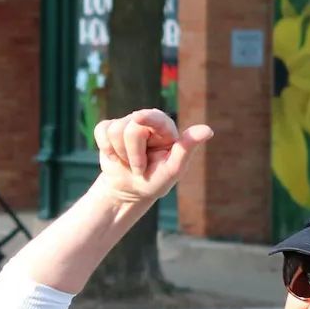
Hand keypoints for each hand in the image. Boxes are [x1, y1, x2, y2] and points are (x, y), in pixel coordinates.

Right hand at [91, 110, 212, 210]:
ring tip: (129, 163)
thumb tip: (208, 130)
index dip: (147, 118)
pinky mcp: (109, 127)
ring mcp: (126, 122)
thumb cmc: (156, 180)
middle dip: (132, 156)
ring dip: (120, 155)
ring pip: (114, 131)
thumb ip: (187, 149)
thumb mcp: (173, 170)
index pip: (155, 118)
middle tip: (139, 168)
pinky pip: (101, 131)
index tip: (139, 118)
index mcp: (165, 128)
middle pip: (131, 129)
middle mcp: (146, 120)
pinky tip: (116, 157)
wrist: (130, 190)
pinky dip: (107, 149)